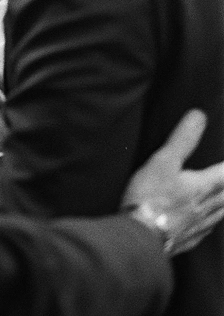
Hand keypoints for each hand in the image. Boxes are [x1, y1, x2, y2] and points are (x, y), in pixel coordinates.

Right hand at [122, 109, 223, 255]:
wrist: (140, 236)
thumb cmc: (150, 197)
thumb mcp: (163, 161)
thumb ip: (182, 139)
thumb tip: (199, 116)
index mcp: (202, 187)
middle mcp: (205, 208)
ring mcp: (197, 226)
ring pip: (219, 215)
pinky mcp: (186, 240)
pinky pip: (205, 231)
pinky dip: (210, 225)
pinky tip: (206, 225)